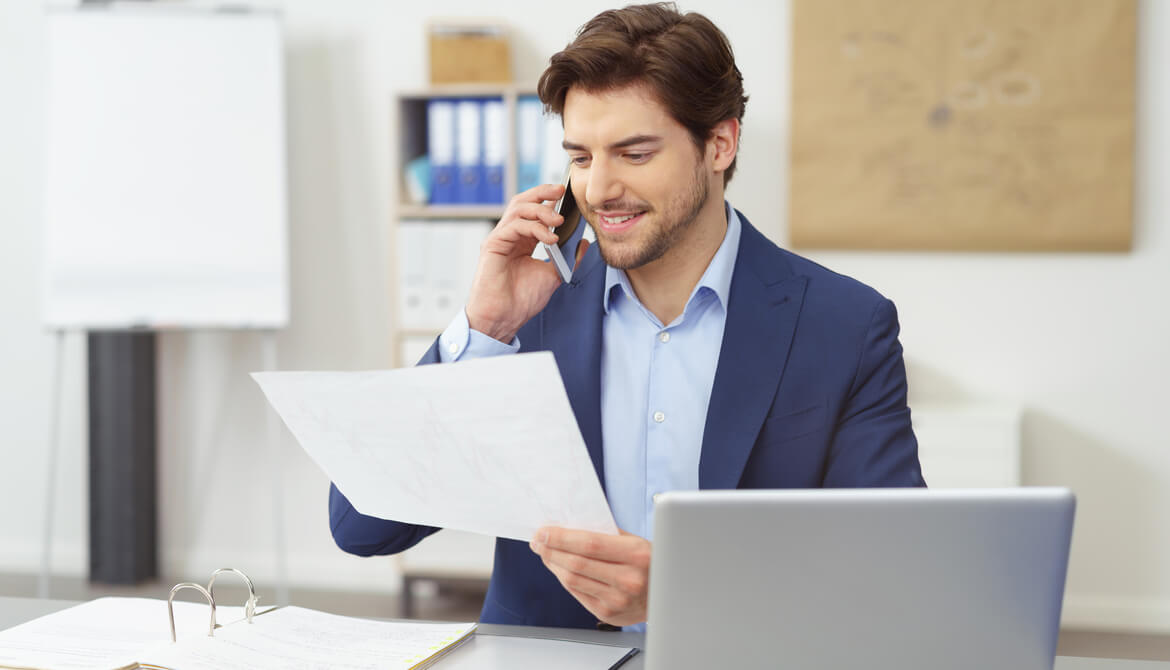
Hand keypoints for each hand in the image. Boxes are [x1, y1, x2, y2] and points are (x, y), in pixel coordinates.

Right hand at [465, 184, 590, 342]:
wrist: (504, 318)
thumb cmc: (522, 300)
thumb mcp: (554, 275)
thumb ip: (567, 258)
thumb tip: (584, 243)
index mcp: (523, 241)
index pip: (534, 211)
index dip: (549, 200)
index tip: (568, 195)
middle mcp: (510, 236)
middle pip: (523, 202)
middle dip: (542, 193)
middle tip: (561, 191)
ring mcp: (501, 238)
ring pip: (518, 209)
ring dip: (541, 211)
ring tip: (559, 221)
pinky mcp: (493, 244)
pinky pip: (514, 226)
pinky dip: (534, 228)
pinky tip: (550, 238)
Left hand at [530, 526, 650, 626]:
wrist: (666, 595)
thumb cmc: (650, 563)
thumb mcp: (635, 542)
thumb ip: (605, 534)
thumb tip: (568, 526)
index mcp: (637, 555)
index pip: (589, 544)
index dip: (561, 538)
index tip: (543, 531)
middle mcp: (628, 580)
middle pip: (576, 563)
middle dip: (551, 550)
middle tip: (538, 541)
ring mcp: (618, 600)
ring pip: (572, 580)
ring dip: (553, 564)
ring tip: (545, 552)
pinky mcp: (609, 614)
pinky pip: (577, 593)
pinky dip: (564, 578)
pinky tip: (559, 568)